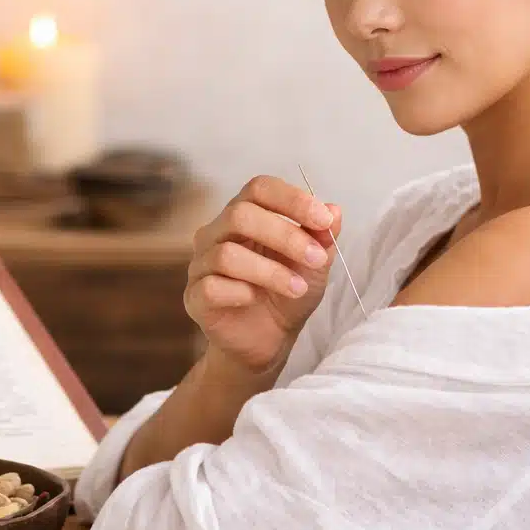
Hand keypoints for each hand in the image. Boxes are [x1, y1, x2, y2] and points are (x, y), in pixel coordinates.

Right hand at [184, 175, 342, 372]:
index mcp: (244, 215)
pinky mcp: (195, 296)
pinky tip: (255, 300)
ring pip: (226, 254)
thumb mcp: (314, 265)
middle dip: (285, 235)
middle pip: (240, 215)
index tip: (324, 219)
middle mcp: (216, 233)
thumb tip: (335, 210)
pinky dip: (240, 293)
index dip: (292, 199)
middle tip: (316, 259)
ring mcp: (201, 264)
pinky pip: (211, 287)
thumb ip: (322, 237)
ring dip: (270, 271)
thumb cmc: (287, 294)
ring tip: (298, 289)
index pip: (260, 189)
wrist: (269, 341)